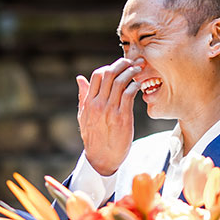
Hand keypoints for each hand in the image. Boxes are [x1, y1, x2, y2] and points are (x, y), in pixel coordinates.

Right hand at [77, 58, 140, 176]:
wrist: (102, 158)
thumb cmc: (94, 137)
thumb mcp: (84, 116)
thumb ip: (83, 96)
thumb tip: (80, 78)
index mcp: (88, 103)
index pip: (97, 75)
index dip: (109, 66)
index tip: (119, 65)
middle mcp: (98, 104)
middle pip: (109, 75)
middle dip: (122, 64)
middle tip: (132, 62)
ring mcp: (110, 110)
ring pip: (120, 82)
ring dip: (131, 72)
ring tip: (138, 69)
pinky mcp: (122, 117)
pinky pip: (129, 95)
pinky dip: (135, 86)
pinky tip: (139, 85)